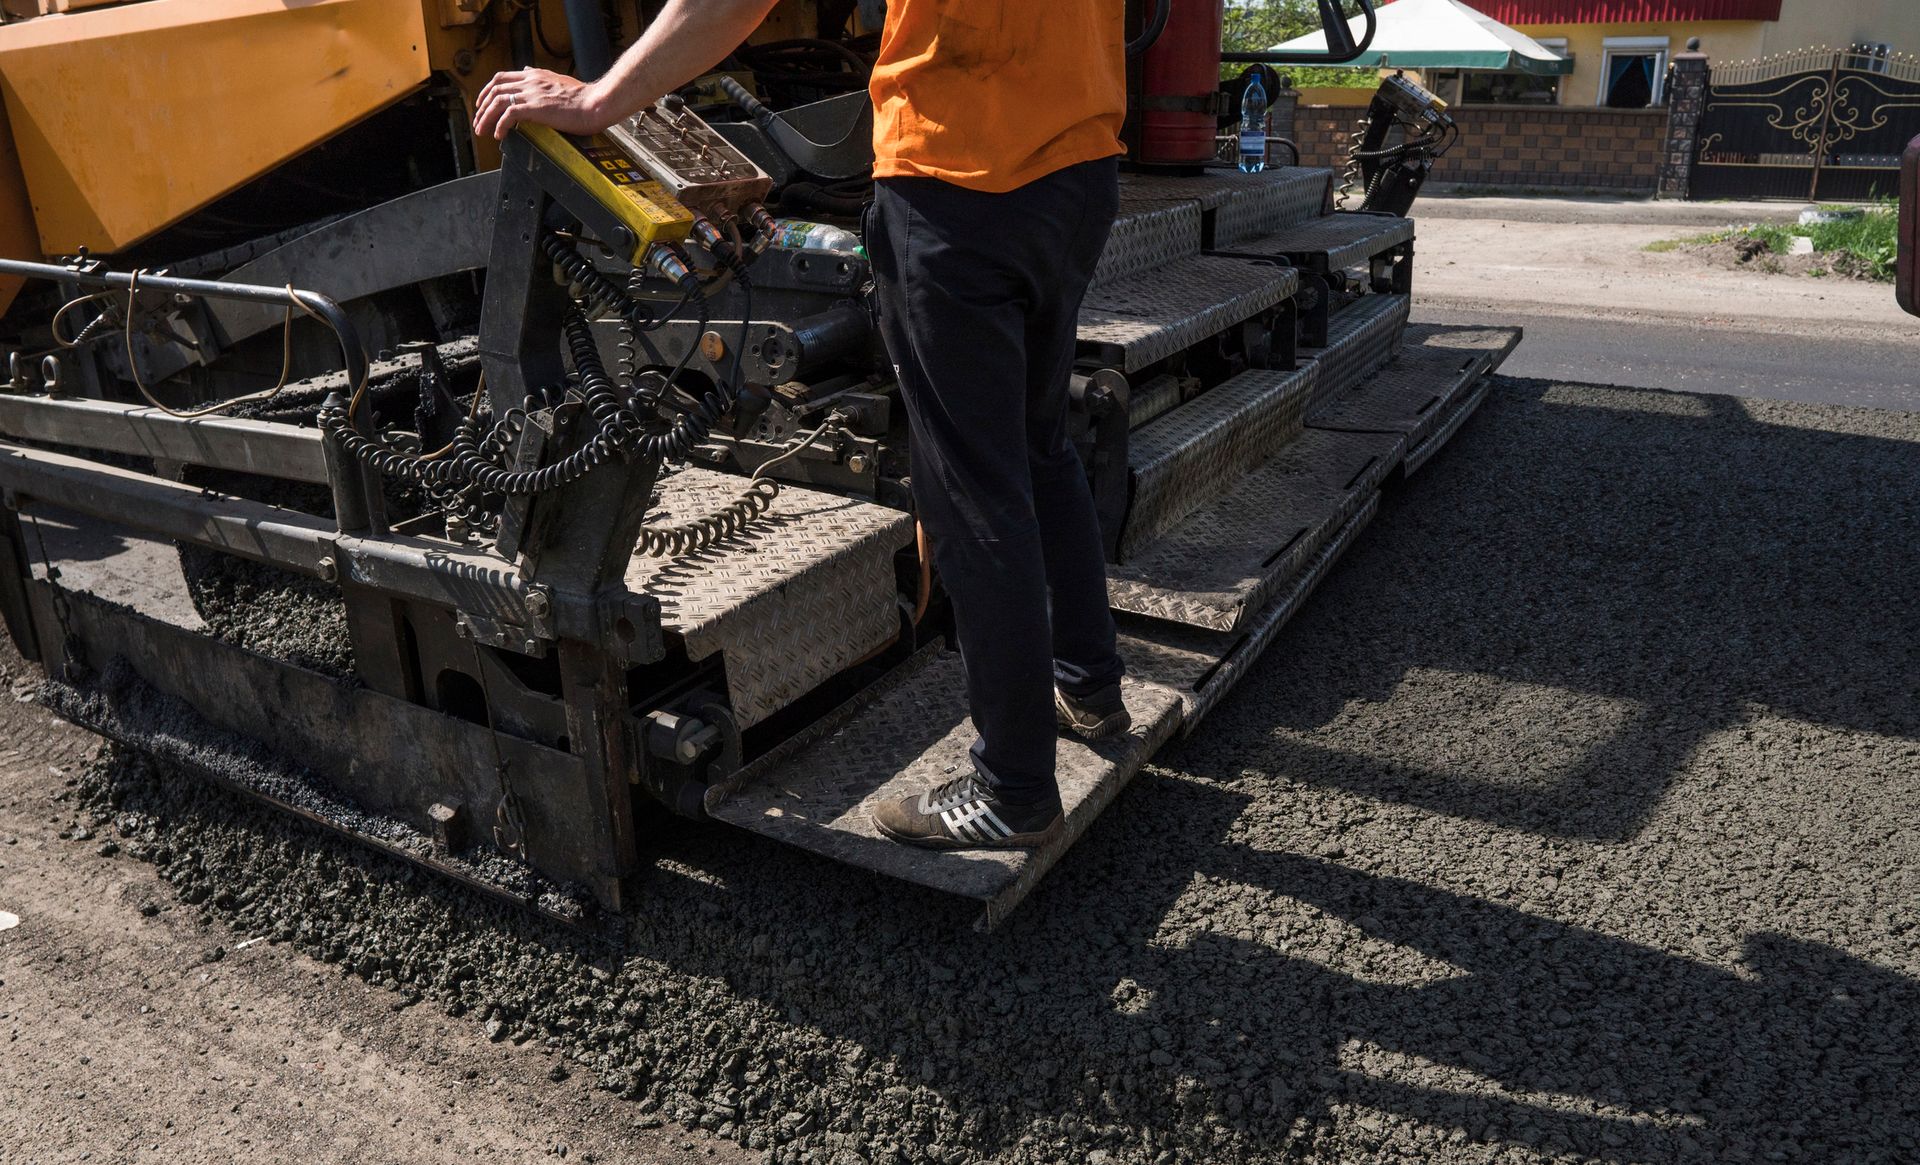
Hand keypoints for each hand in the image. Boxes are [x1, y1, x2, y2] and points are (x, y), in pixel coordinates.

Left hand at [472, 68, 613, 140]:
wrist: (595, 103)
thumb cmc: (583, 97)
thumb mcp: (558, 79)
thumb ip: (540, 75)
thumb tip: (527, 68)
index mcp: (534, 74)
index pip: (501, 77)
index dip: (487, 90)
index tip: (483, 103)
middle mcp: (529, 81)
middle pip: (494, 89)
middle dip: (482, 106)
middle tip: (478, 121)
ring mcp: (532, 94)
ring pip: (497, 102)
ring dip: (486, 118)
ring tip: (483, 131)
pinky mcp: (535, 108)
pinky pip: (508, 115)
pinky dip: (500, 125)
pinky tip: (499, 135)